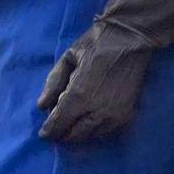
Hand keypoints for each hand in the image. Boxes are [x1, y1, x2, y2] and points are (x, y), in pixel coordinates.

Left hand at [36, 20, 154, 142]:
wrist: (131, 37)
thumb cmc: (97, 43)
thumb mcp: (69, 56)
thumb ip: (53, 82)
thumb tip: (42, 106)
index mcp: (79, 94)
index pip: (59, 123)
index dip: (49, 131)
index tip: (44, 133)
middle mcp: (97, 110)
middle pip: (74, 134)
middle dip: (62, 133)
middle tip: (57, 126)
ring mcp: (114, 114)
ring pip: (90, 135)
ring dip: (78, 132)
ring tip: (72, 123)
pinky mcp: (127, 113)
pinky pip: (106, 131)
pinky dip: (95, 130)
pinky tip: (90, 120)